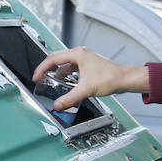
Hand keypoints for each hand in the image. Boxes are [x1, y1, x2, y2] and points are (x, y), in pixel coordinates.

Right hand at [32, 47, 148, 110]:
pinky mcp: (88, 66)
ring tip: (53, 84)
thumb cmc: (110, 78)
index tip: (36, 77)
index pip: (52, 59)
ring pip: (65, 65)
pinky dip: (67, 77)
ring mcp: (84, 60)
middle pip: (57, 60)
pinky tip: (68, 86)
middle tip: (40, 79)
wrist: (125, 79)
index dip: (41, 69)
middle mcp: (80, 54)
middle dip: (47, 70)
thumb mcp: (86, 90)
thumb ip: (69, 98)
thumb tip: (57, 105)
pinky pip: (73, 70)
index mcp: (77, 54)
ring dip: (58, 74)